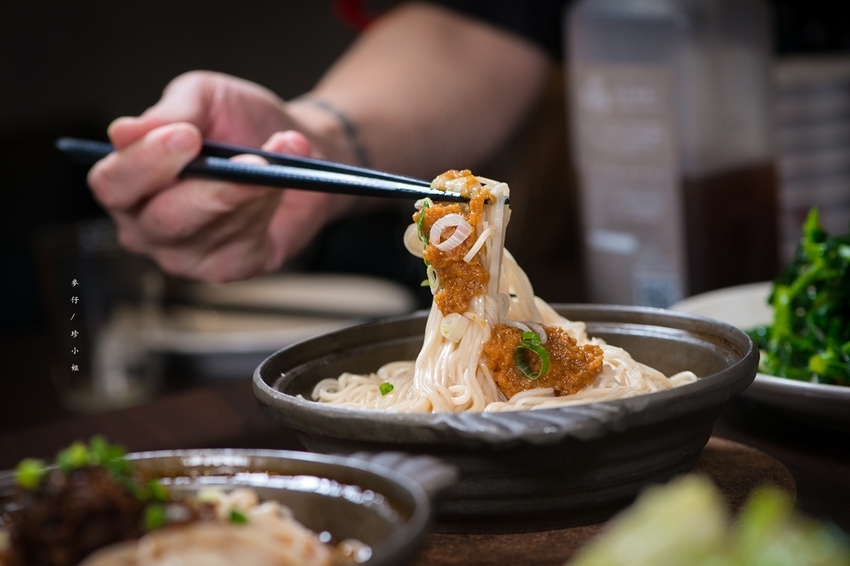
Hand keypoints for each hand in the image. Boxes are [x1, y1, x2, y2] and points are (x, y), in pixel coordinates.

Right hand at [88, 71, 354, 281]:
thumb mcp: (204, 97)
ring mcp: (185, 256)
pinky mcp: (227, 268)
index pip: (113, 184)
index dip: (146, 161)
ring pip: (213, 229)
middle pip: (163, 219)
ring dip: (252, 191)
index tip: (187, 137)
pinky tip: (280, 185)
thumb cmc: (237, 122)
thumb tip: (124, 132)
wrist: (295, 144)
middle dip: (210, 189)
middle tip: (251, 161)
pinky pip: (245, 244)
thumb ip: (171, 112)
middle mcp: (146, 227)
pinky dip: (268, 208)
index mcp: (126, 183)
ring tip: (277, 157)